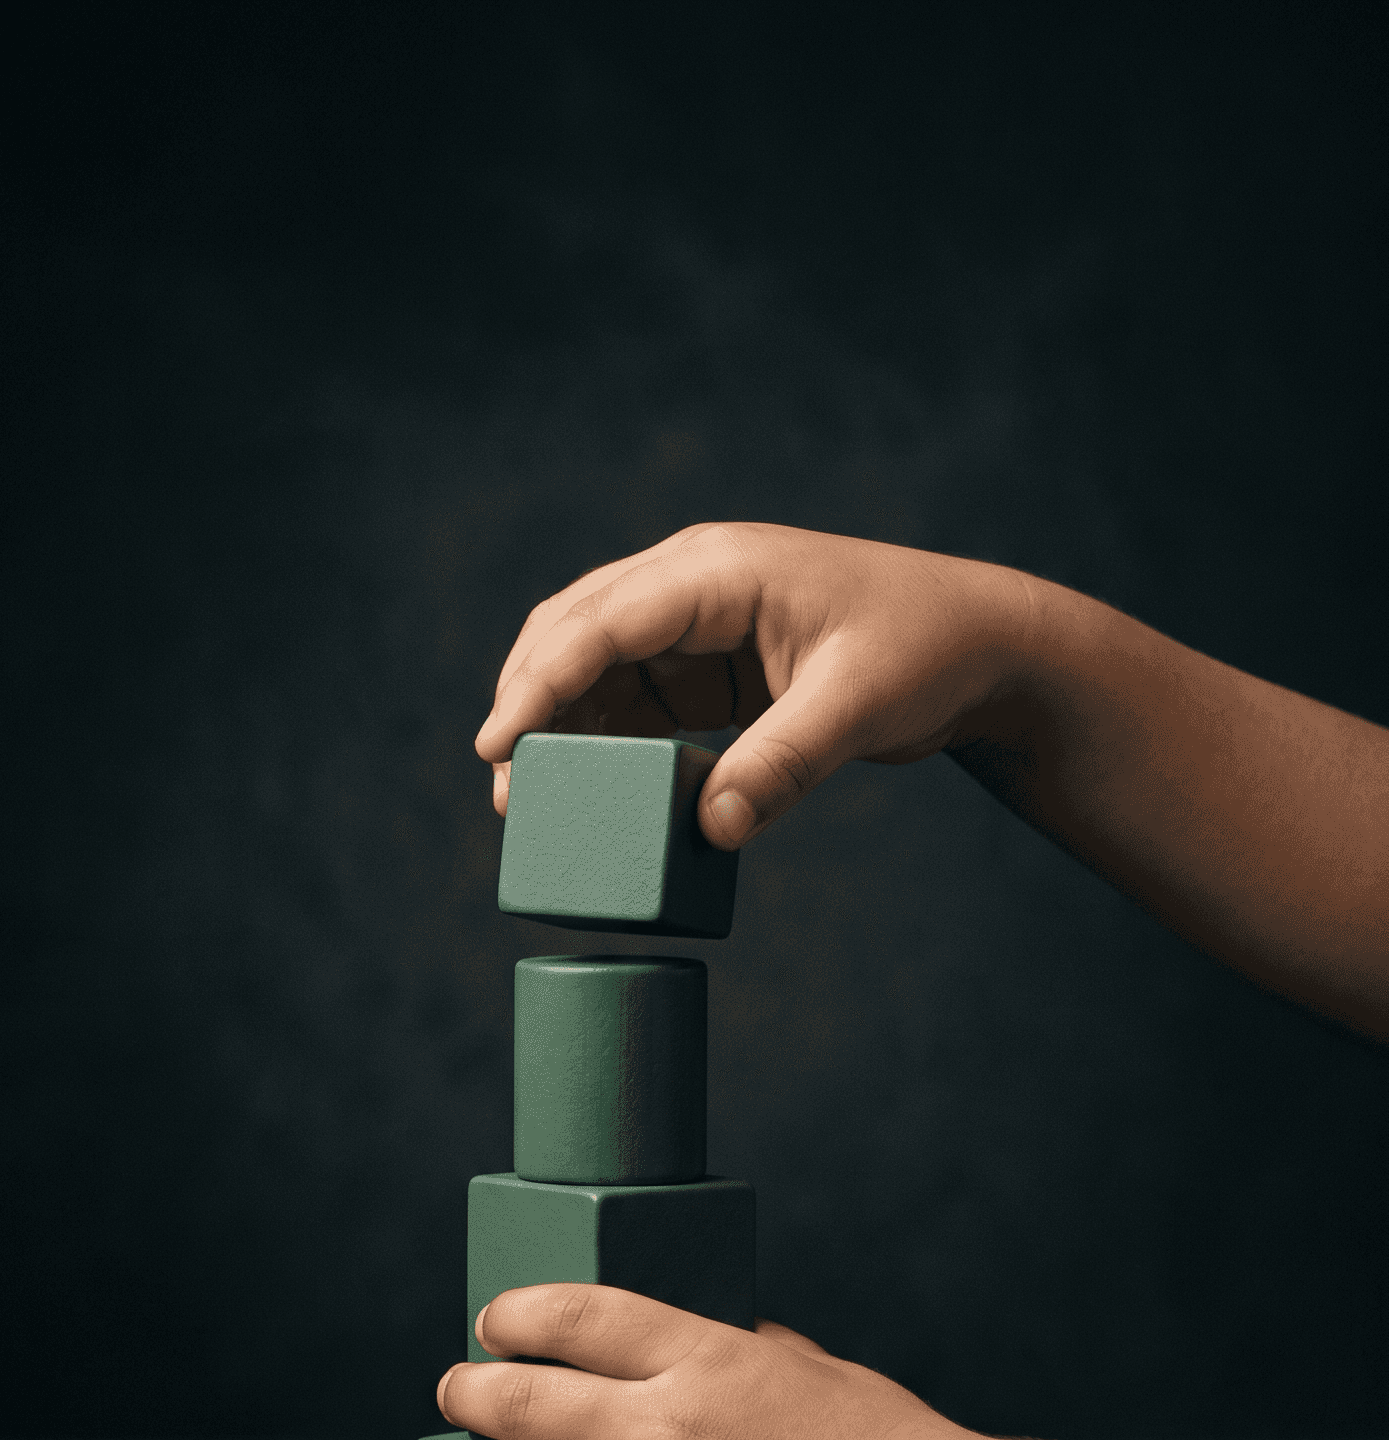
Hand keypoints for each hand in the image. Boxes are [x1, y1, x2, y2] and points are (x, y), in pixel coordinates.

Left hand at [435, 1282, 968, 1439]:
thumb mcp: (805, 1363)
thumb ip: (726, 1347)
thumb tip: (662, 1344)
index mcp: (709, 1359)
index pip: (573, 1318)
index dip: (513, 1316)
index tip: (492, 1325)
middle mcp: (669, 1435)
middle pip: (524, 1402)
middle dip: (470, 1394)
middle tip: (455, 1394)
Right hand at [474, 519, 1034, 842]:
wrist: (981, 644)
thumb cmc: (926, 651)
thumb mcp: (855, 707)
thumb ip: (782, 765)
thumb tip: (712, 830)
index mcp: (718, 571)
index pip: (602, 622)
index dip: (539, 683)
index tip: (497, 747)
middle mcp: (695, 584)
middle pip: (575, 632)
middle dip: (529, 704)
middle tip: (503, 789)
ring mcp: (698, 624)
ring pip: (595, 667)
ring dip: (559, 727)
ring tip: (532, 802)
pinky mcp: (712, 667)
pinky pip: (634, 699)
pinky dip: (604, 741)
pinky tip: (590, 791)